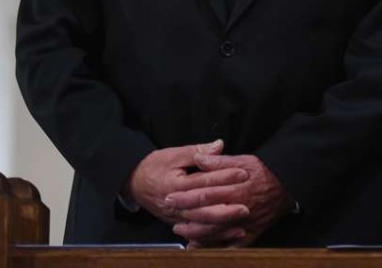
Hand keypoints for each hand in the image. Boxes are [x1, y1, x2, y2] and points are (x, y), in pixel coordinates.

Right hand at [125, 140, 248, 225]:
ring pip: (200, 225)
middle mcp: (175, 204)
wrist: (134, 182)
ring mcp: (175, 217)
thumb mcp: (173, 154)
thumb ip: (197, 151)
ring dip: (220, 227)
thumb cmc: (155, 166)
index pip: (204, 181)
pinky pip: (196, 233)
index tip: (243, 173)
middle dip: (226, 209)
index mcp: (175, 185)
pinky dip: (211, 236)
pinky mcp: (177, 223)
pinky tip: (225, 235)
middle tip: (247, 206)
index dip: (224, 176)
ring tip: (240, 225)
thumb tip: (219, 146)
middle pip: (203, 209)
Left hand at [167, 153, 292, 247]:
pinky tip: (201, 248)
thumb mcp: (244, 160)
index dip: (185, 197)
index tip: (170, 196)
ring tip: (181, 231)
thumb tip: (199, 159)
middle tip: (170, 214)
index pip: (205, 194)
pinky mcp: (252, 232)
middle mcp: (238, 208)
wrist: (289, 184)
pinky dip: (216, 248)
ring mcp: (245, 223)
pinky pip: (232, 245)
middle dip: (186, 216)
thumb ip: (220, 162)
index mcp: (235, 189)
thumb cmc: (266, 171)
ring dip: (196, 233)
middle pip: (207, 215)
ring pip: (216, 233)